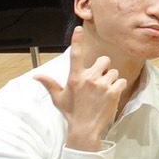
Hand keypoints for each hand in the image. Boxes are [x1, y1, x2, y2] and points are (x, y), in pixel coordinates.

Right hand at [35, 25, 127, 151]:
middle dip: (104, 68)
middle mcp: (88, 78)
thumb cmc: (72, 112)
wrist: (85, 129)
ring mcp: (102, 84)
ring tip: (104, 92)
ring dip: (112, 79)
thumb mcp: (59, 98)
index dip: (76, 41)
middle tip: (99, 81)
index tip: (78, 29)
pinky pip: (122, 81)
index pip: (75, 55)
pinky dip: (119, 87)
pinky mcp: (113, 91)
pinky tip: (111, 96)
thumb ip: (50, 84)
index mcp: (74, 77)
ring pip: (114, 71)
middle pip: (104, 60)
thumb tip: (36, 75)